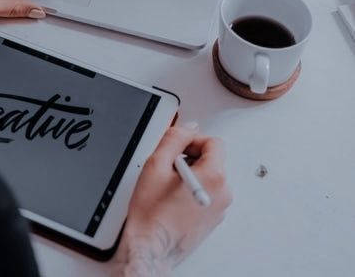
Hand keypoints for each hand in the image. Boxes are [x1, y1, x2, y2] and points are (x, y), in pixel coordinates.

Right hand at [113, 123, 231, 275]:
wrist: (151, 247)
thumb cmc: (152, 213)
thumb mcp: (157, 163)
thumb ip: (175, 138)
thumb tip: (188, 128)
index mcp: (214, 177)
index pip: (213, 142)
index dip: (192, 140)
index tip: (177, 149)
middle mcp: (223, 193)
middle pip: (212, 159)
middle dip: (190, 157)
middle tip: (168, 168)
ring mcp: (220, 208)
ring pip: (208, 175)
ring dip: (190, 173)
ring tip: (169, 186)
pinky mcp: (213, 218)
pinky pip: (207, 192)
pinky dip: (193, 189)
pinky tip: (174, 198)